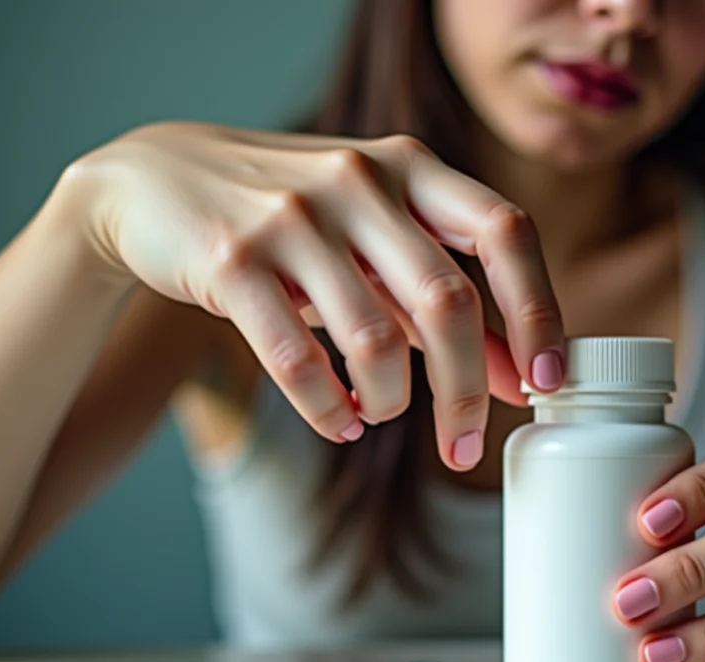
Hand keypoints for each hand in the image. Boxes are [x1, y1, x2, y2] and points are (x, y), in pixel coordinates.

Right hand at [64, 121, 563, 465]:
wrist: (156, 184)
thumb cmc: (295, 223)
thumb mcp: (380, 248)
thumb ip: (451, 306)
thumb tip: (524, 380)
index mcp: (412, 169)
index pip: (505, 232)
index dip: (539, 310)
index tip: (548, 382)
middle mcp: (360, 181)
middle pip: (447, 301)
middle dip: (463, 392)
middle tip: (462, 448)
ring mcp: (294, 216)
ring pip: (374, 339)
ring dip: (387, 402)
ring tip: (376, 415)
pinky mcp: (232, 258)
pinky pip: (297, 359)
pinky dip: (325, 407)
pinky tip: (336, 418)